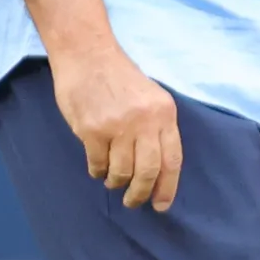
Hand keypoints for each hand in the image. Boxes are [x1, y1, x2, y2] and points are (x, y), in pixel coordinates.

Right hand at [54, 41, 181, 209]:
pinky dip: (98, 171)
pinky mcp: (92, 130)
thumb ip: (156, 126)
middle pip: (149, 171)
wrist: (87, 54)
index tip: (162, 204)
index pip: (172, 159)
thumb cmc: (118, 76)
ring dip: (117, 182)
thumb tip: (157, 169)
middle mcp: (145, 121)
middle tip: (133, 202)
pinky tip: (97, 168)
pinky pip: (98, 163)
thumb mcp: (150, 96)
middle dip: (141, 193)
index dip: (168, 187)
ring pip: (122, 171)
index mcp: (164, 113)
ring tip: (112, 182)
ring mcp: (118, 126)